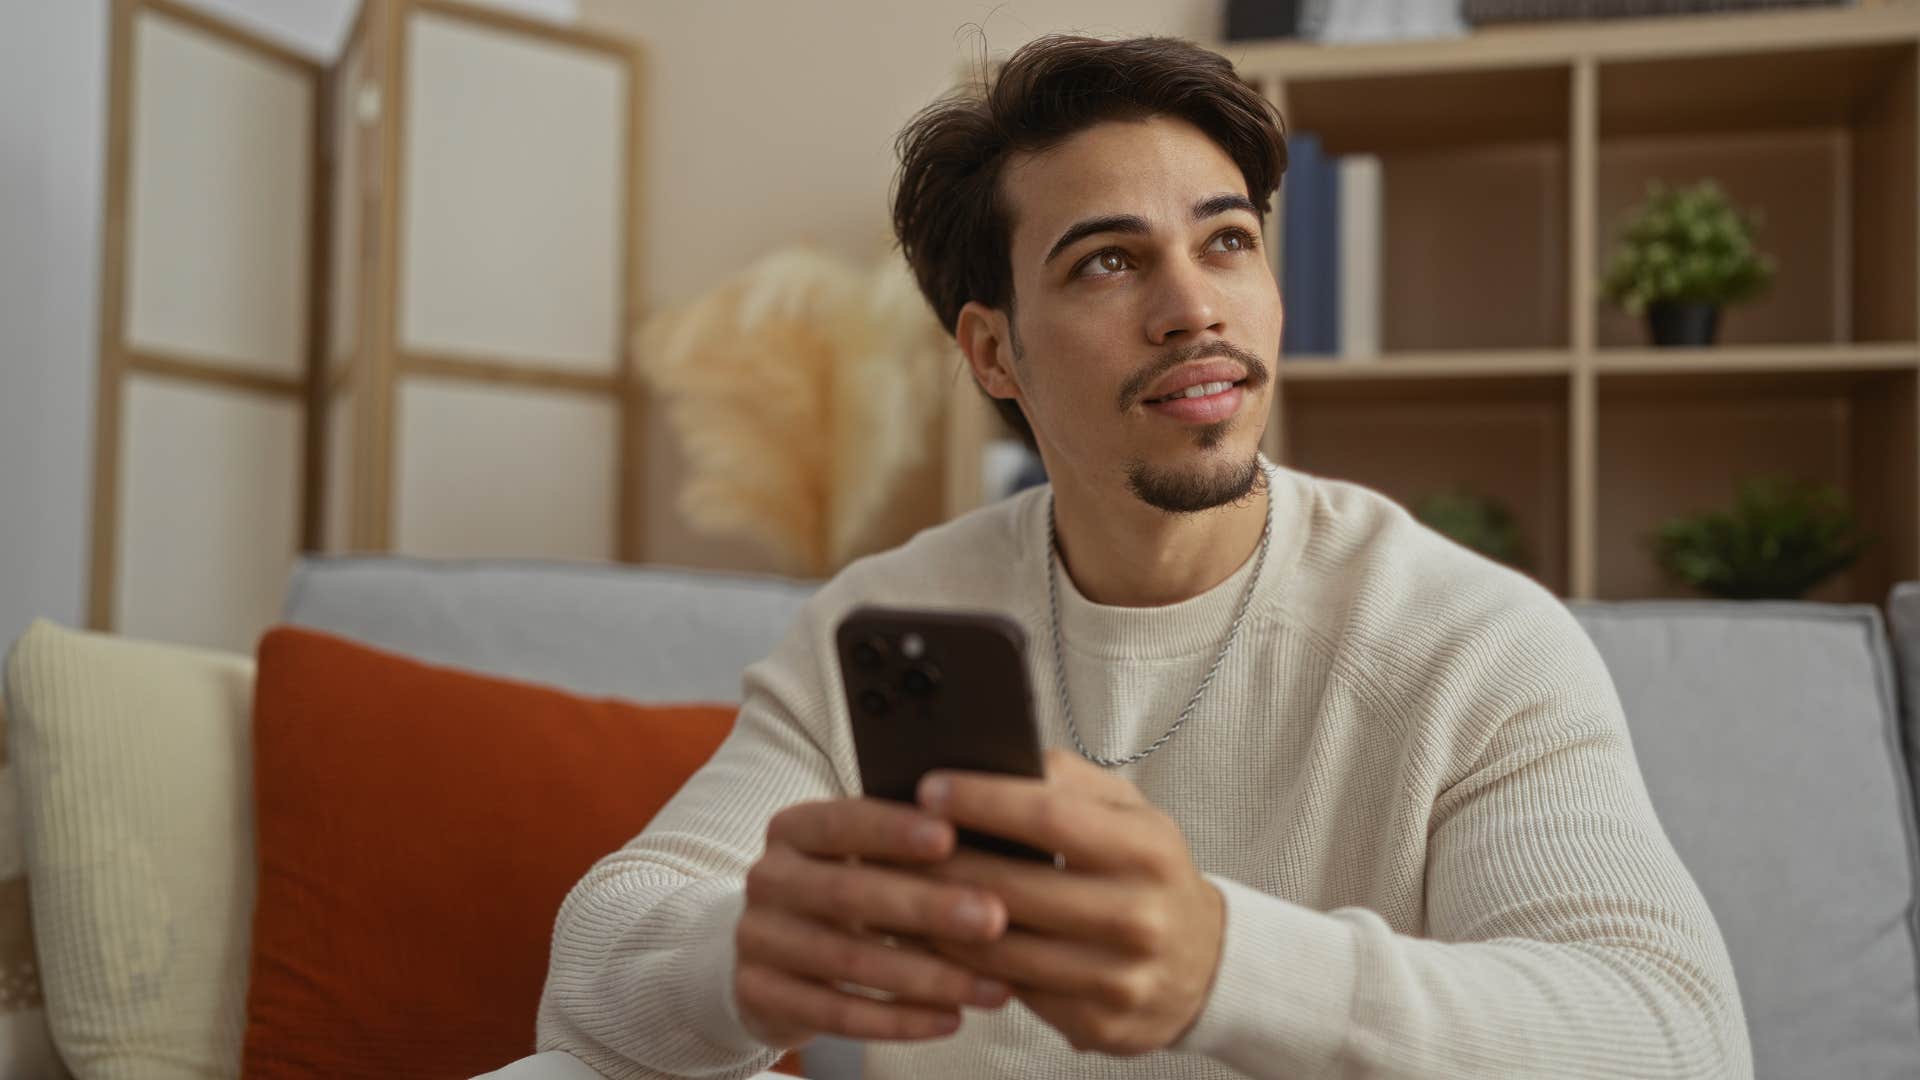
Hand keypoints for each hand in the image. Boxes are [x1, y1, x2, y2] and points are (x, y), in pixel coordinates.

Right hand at [734, 796, 1015, 1049]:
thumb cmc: (846, 892)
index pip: (842, 822)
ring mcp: (756, 940)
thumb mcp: (859, 858)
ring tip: (993, 987)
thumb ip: (906, 848)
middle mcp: (767, 879)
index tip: (952, 837)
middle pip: (848, 894)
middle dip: (926, 908)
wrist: (773, 951)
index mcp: (793, 829)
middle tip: (993, 919)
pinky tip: (951, 1020)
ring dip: (927, 977)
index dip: (894, 830)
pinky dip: (899, 1020)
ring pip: (848, 962)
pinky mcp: (759, 996)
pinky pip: (836, 1014)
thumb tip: (991, 836)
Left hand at [915, 749, 1224, 1055]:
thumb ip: (1070, 779)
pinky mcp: (1097, 1025)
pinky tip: (931, 942)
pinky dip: (963, 967)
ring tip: (897, 891)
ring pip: (1003, 950)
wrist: (1205, 966)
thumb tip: (998, 753)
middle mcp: (1139, 916)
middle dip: (943, 864)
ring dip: (938, 922)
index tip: (930, 788)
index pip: (1050, 817)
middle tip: (891, 842)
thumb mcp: (1131, 813)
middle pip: (1015, 888)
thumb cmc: (1149, 874)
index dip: (983, 801)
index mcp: (1148, 850)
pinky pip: (1011, 992)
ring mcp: (1119, 978)